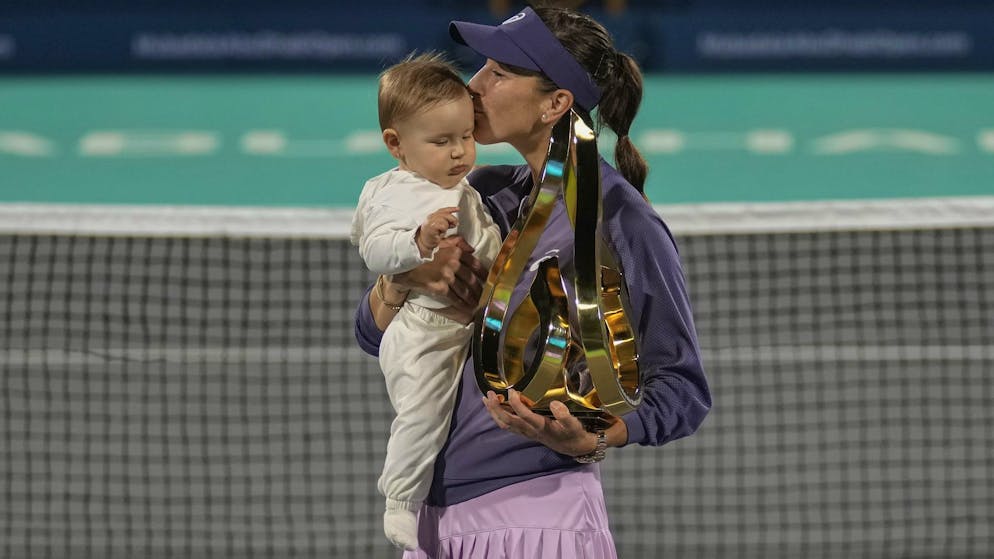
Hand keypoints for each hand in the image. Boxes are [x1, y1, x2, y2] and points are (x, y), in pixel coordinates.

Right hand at [393, 236, 487, 320]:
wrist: (405, 262)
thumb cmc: (422, 250)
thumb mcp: (440, 241)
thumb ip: (457, 242)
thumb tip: (472, 249)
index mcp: (456, 251)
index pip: (475, 264)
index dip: (484, 274)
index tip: (489, 280)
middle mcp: (453, 264)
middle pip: (472, 279)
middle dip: (480, 289)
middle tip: (486, 296)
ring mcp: (447, 276)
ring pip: (465, 290)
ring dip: (473, 298)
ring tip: (478, 304)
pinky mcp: (440, 288)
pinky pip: (454, 298)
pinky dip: (462, 304)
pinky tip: (467, 309)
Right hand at [416, 206, 458, 256]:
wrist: (423, 243)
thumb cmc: (431, 237)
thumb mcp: (441, 229)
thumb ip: (447, 224)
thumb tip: (455, 223)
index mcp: (433, 216)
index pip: (443, 210)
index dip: (451, 209)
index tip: (458, 209)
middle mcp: (431, 217)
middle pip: (445, 214)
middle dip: (452, 219)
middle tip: (454, 225)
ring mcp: (430, 221)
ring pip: (444, 219)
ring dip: (446, 226)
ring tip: (442, 231)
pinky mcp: (431, 226)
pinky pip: (442, 225)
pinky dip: (443, 229)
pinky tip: (440, 232)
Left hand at [482, 389, 598, 457]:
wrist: (572, 447)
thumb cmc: (572, 433)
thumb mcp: (574, 425)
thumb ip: (565, 416)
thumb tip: (554, 404)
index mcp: (541, 426)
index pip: (524, 415)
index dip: (516, 403)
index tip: (512, 390)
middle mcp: (530, 430)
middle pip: (508, 420)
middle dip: (496, 408)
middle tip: (489, 393)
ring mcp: (526, 432)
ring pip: (505, 424)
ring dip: (494, 412)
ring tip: (485, 399)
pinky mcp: (524, 432)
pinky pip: (507, 425)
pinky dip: (498, 416)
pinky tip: (494, 407)